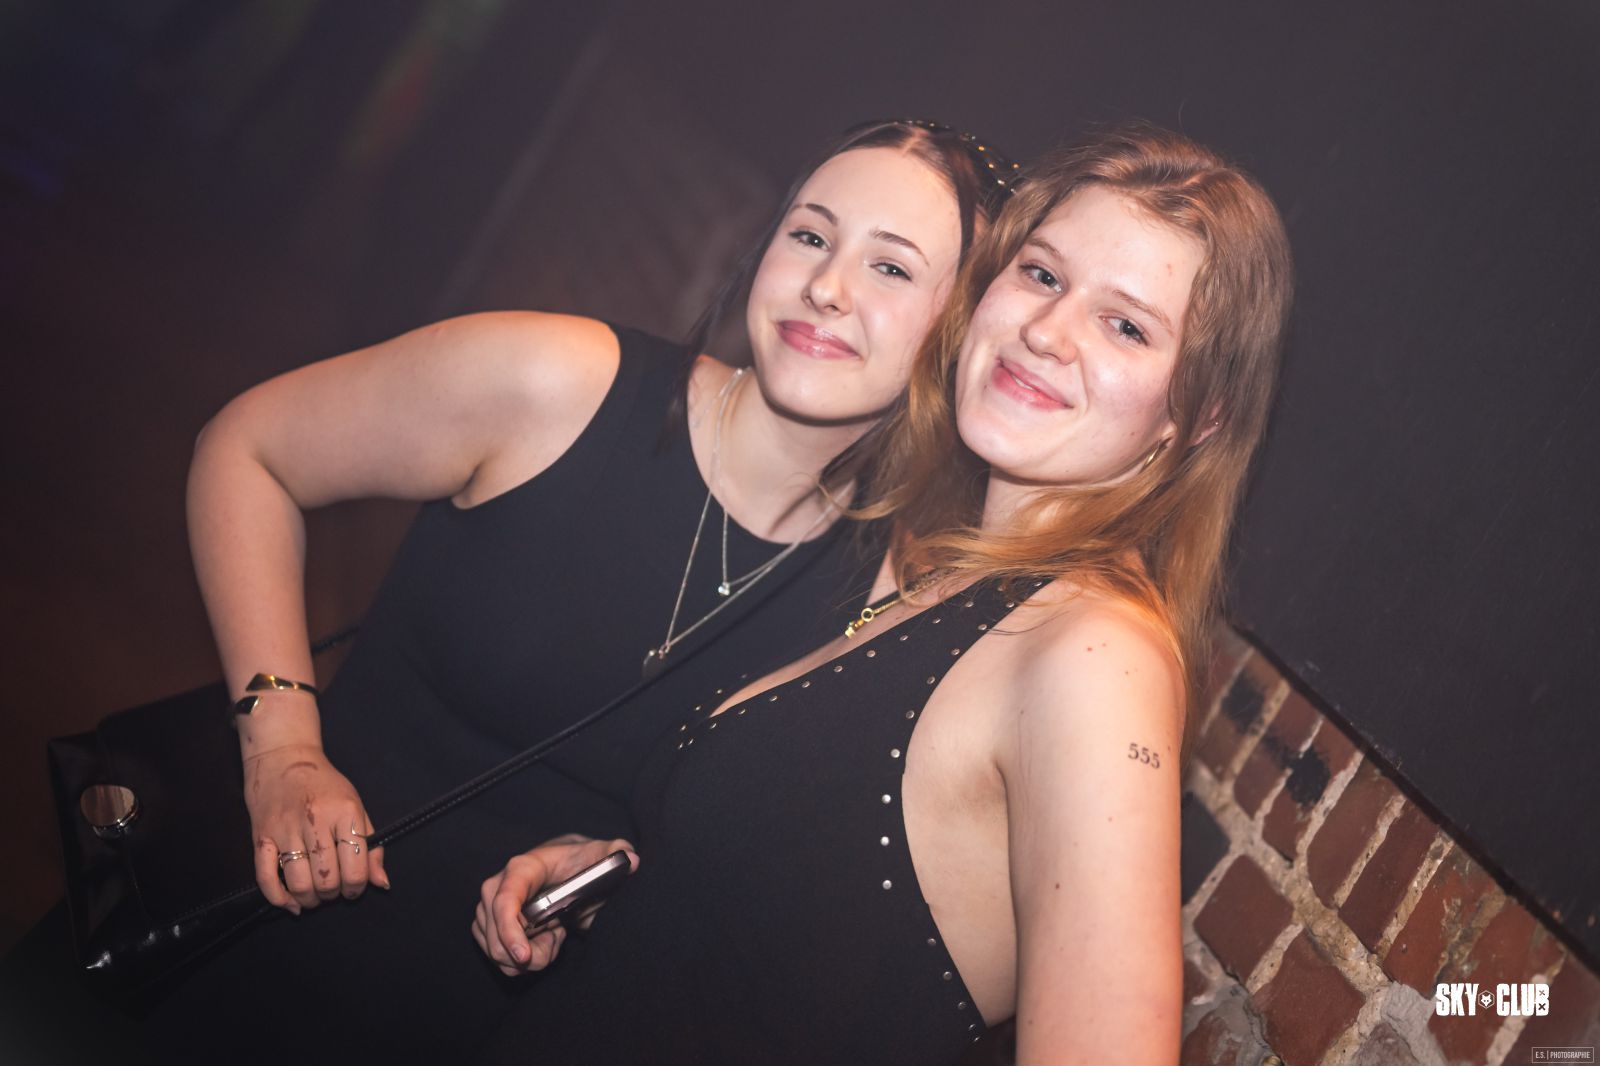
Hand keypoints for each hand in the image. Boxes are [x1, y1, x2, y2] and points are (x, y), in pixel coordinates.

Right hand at [243, 743, 389, 913]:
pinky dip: (279, 898)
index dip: (357, 887)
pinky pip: (266, 878)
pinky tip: (291, 903)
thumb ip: (372, 847)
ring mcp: (285, 829)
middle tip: (334, 891)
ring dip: (309, 900)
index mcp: (345, 812)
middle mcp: (315, 820)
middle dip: (333, 894)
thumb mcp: (356, 807)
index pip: (355, 867)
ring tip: (315, 897)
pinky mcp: (261, 836)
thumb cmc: (325, 786)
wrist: (284, 759)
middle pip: (326, 879)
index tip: (355, 888)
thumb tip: (381, 883)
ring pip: (298, 883)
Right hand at [472, 834, 638, 976]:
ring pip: (497, 952)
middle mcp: (497, 887)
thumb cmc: (582, 861)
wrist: (566, 867)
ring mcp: (489, 908)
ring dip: (531, 956)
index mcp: (522, 868)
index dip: (509, 930)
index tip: (525, 956)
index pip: (505, 900)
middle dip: (530, 954)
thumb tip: (631, 860)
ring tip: (554, 934)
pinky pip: (499, 958)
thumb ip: (617, 853)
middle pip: (497, 936)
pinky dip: (524, 959)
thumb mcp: (602, 854)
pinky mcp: (488, 926)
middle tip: (559, 938)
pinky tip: (545, 939)